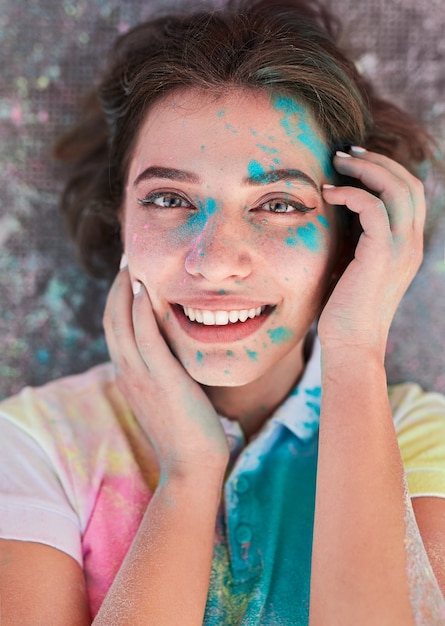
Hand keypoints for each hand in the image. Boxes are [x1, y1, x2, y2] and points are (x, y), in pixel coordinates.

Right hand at [103, 268, 229, 478]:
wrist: (191, 466)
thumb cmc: (187, 432)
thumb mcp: (168, 396)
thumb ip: (166, 372)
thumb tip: (178, 353)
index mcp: (130, 376)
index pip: (115, 330)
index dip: (118, 301)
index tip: (129, 279)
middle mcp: (129, 373)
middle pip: (111, 320)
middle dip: (117, 288)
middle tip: (127, 262)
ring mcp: (141, 376)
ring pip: (122, 324)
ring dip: (125, 291)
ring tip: (133, 265)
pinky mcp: (162, 379)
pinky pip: (145, 337)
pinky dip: (142, 311)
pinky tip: (146, 289)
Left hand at [318, 148, 424, 353]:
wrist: (351, 344)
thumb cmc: (345, 308)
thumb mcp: (354, 264)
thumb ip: (357, 238)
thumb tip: (340, 210)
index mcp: (407, 245)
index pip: (409, 193)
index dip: (385, 169)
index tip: (354, 161)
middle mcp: (411, 244)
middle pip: (408, 183)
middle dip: (377, 161)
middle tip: (344, 153)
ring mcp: (401, 249)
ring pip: (397, 188)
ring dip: (366, 169)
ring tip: (336, 162)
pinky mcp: (381, 256)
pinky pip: (374, 208)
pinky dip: (351, 193)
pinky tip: (327, 193)